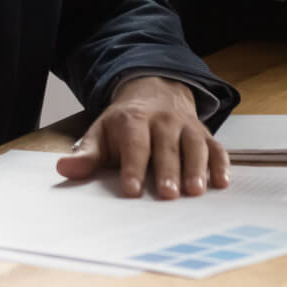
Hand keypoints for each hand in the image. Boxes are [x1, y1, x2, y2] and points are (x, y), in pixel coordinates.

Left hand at [56, 76, 229, 198]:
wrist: (156, 90)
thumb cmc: (125, 123)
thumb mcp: (101, 132)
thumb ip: (87, 155)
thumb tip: (64, 169)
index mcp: (134, 120)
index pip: (135, 144)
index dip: (133, 167)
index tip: (131, 190)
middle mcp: (164, 121)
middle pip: (167, 147)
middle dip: (168, 171)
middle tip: (168, 195)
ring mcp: (186, 126)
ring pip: (195, 145)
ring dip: (196, 168)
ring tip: (195, 192)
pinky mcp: (203, 132)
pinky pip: (216, 147)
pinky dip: (221, 164)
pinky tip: (222, 182)